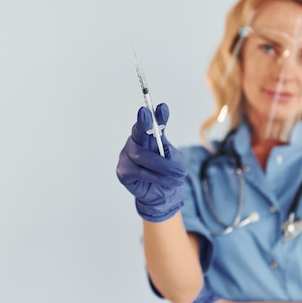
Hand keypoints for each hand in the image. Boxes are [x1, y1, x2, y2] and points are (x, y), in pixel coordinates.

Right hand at [116, 103, 186, 221]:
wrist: (163, 194)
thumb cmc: (169, 173)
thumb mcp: (177, 161)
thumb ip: (170, 155)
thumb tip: (164, 152)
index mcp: (151, 135)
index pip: (153, 123)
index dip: (157, 115)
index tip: (162, 107)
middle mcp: (137, 141)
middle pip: (138, 130)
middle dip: (143, 121)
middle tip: (145, 112)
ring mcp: (127, 155)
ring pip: (142, 156)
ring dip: (162, 166)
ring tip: (178, 175)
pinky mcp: (123, 170)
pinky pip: (138, 171)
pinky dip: (154, 177)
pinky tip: (162, 181)